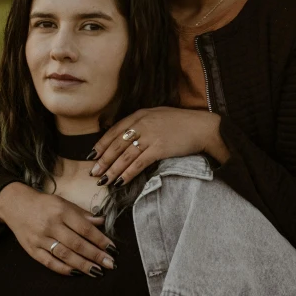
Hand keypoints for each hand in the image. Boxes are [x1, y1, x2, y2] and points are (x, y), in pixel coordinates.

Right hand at [0, 182, 117, 276]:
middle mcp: (51, 225)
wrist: (16, 205)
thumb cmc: (44, 203)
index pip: (85, 228)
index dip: (100, 239)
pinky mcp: (32, 249)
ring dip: (82, 264)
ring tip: (97, 271)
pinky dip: (63, 269)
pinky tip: (76, 272)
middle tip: (110, 264)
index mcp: (61, 211)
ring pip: (64, 254)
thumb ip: (82, 213)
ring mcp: (40, 238)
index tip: (112, 248)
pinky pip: (49, 262)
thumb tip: (101, 222)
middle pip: (77, 243)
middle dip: (95, 255)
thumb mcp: (64, 202)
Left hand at [88, 107, 227, 186]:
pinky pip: (139, 163)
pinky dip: (127, 173)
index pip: (115, 130)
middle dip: (103, 159)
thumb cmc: (181, 123)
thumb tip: (126, 136)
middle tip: (93, 172)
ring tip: (103, 180)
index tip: (92, 155)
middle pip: (117, 144)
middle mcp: (142, 123)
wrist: (202, 127)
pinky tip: (120, 181)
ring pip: (125, 155)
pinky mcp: (159, 148)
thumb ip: (142, 123)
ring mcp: (150, 136)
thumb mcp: (158, 116)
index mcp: (140, 114)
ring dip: (112, 169)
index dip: (102, 144)